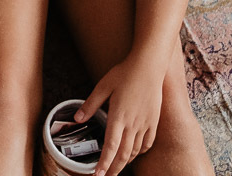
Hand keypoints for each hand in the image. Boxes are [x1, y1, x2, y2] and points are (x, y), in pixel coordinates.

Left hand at [75, 54, 165, 175]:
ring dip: (125, 161)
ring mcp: (145, 123)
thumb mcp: (103, 86)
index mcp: (118, 116)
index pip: (110, 147)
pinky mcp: (154, 121)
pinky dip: (139, 152)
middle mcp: (133, 124)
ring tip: (116, 167)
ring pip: (135, 150)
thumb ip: (90, 104)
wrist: (149, 66)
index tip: (98, 175)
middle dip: (114, 169)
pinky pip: (147, 143)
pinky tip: (134, 153)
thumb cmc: (124, 73)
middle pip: (123, 154)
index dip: (104, 164)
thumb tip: (77, 118)